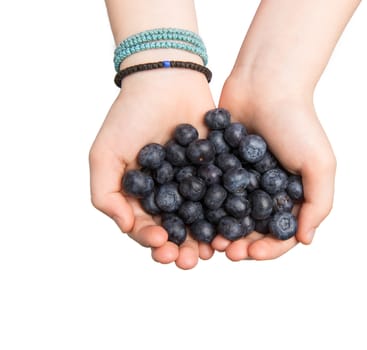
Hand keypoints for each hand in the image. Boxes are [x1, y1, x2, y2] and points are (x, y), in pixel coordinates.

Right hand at [89, 69, 215, 268]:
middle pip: (177, 229)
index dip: (153, 241)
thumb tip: (124, 227)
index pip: (146, 227)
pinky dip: (228, 211)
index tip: (163, 245)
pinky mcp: (217, 169)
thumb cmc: (129, 115)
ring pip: (203, 218)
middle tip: (191, 261)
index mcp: (142, 195)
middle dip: (183, 249)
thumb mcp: (105, 154)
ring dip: (207, 238)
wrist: (166, 79)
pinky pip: (224, 195)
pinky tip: (233, 223)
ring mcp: (195, 182)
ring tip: (214, 250)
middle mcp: (169, 193)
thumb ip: (104, 194)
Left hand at [212, 74, 335, 260]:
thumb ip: (319, 203)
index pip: (280, 233)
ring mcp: (240, 179)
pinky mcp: (219, 166)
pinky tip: (194, 215)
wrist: (265, 84)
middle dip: (240, 244)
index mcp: (291, 195)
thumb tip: (306, 240)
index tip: (252, 253)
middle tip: (226, 251)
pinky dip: (203, 206)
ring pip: (227, 215)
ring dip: (219, 231)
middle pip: (252, 229)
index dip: (268, 248)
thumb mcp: (319, 164)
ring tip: (208, 240)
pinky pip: (210, 191)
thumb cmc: (298, 123)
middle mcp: (265, 191)